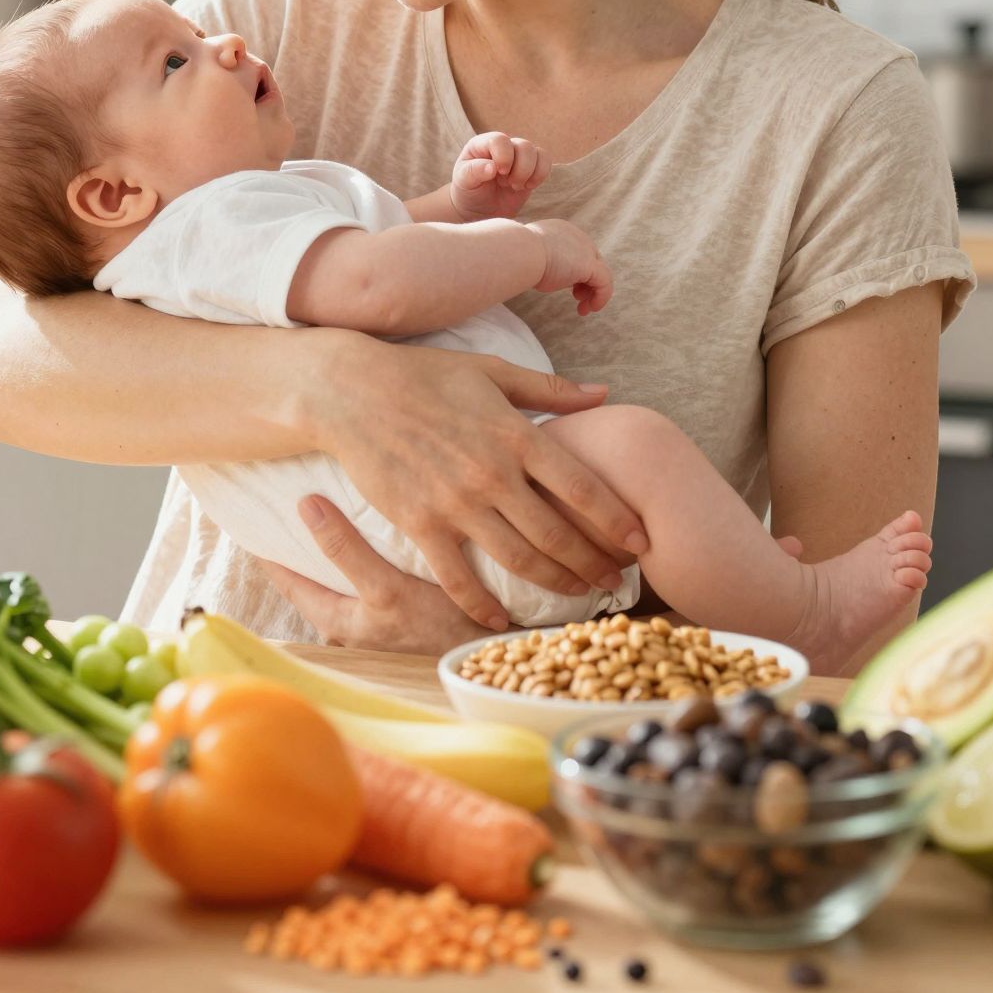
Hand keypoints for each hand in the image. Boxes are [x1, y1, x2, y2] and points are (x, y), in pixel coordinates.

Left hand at [257, 497, 491, 653]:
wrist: (499, 655)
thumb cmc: (442, 629)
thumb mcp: (388, 591)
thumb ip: (345, 551)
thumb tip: (306, 506)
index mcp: (339, 621)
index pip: (288, 581)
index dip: (268, 551)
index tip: (250, 519)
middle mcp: (354, 626)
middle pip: (314, 581)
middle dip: (301, 548)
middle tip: (287, 507)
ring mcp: (379, 624)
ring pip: (345, 582)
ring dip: (336, 552)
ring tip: (329, 513)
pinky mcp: (406, 615)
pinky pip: (374, 581)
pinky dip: (367, 558)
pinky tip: (379, 536)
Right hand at [306, 335, 648, 629]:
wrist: (351, 392)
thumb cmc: (424, 375)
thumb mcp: (491, 371)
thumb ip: (549, 389)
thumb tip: (603, 394)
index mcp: (515, 434)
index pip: (581, 486)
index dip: (617, 519)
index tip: (641, 540)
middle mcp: (492, 474)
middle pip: (558, 534)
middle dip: (595, 563)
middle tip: (618, 581)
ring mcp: (455, 503)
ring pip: (518, 560)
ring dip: (554, 585)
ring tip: (579, 597)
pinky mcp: (420, 524)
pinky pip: (458, 577)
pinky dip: (482, 605)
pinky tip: (501, 621)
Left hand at [451, 132, 547, 220]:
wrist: (479, 209)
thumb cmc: (468, 192)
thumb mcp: (463, 182)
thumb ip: (474, 171)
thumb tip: (492, 167)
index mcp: (482, 144)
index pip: (499, 139)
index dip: (503, 156)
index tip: (499, 173)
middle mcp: (502, 147)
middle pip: (523, 145)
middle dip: (519, 168)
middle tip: (507, 183)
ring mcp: (518, 156)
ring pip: (536, 153)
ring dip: (529, 173)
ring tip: (515, 186)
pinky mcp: (531, 168)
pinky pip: (545, 162)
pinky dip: (540, 175)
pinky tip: (527, 186)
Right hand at [528, 219, 612, 315]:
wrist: (519, 252)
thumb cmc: (518, 257)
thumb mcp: (531, 257)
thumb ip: (543, 262)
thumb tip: (542, 274)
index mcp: (562, 231)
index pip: (578, 251)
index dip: (576, 271)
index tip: (568, 287)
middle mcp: (577, 236)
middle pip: (591, 261)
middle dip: (586, 282)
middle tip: (577, 297)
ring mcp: (585, 249)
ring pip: (600, 273)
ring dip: (593, 292)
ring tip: (583, 307)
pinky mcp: (590, 264)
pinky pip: (604, 283)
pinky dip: (600, 297)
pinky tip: (590, 309)